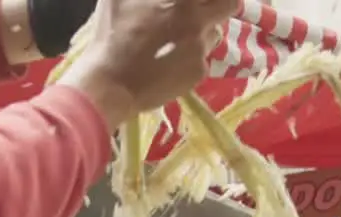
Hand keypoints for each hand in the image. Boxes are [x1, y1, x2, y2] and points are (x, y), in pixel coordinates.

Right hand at [57, 0, 236, 126]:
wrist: (111, 84)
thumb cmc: (111, 37)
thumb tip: (150, 0)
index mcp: (182, 1)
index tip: (196, 2)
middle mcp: (197, 20)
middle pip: (229, 4)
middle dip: (218, 5)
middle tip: (200, 11)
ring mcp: (200, 48)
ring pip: (215, 33)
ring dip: (203, 32)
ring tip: (178, 40)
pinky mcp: (198, 72)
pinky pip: (203, 58)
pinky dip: (191, 57)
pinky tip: (170, 62)